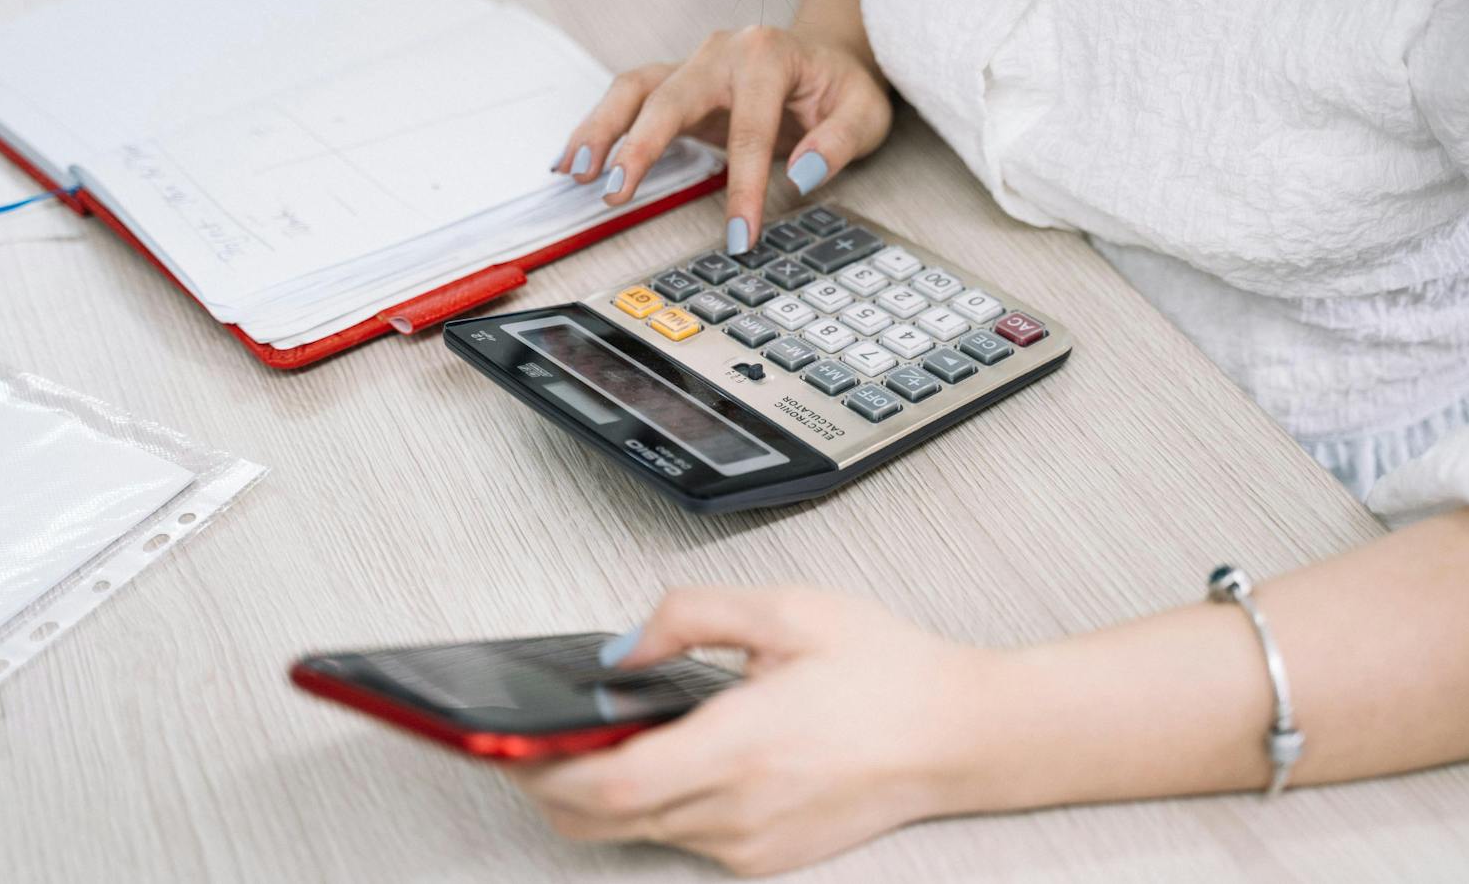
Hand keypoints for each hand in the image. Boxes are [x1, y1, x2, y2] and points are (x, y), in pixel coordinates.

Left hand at [503, 586, 990, 876]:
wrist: (961, 735)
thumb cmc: (887, 671)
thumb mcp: (788, 610)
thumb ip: (690, 615)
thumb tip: (622, 648)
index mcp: (742, 745)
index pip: (608, 786)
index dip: (542, 771)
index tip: (507, 743)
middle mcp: (740, 810)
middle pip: (603, 821)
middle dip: (550, 785)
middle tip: (524, 743)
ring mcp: (752, 845)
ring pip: (637, 833)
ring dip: (599, 795)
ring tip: (589, 742)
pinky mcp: (765, 858)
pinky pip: (681, 839)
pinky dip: (652, 806)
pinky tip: (664, 759)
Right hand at [551, 28, 892, 253]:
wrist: (827, 58)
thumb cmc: (842, 88)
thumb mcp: (865, 114)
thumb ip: (837, 143)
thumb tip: (801, 173)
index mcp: (768, 55)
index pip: (750, 129)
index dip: (743, 189)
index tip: (738, 238)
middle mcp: (721, 52)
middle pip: (670, 96)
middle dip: (641, 146)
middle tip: (618, 192)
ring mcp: (693, 63)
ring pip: (634, 90)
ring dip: (600, 130)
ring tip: (576, 172)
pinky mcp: (676, 82)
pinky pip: (628, 100)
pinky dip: (598, 128)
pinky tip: (572, 160)